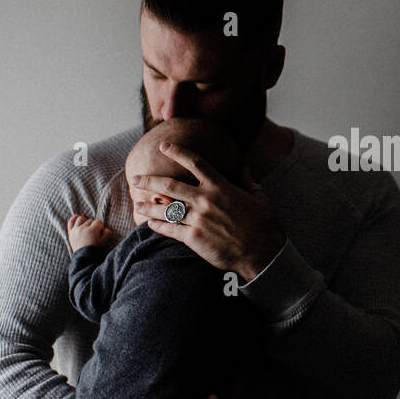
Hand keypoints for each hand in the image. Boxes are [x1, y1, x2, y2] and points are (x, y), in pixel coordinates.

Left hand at [67, 214, 114, 250]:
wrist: (84, 257)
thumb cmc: (95, 250)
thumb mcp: (103, 242)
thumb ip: (106, 233)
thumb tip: (106, 228)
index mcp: (92, 230)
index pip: (98, 222)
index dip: (100, 226)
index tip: (100, 231)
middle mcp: (83, 228)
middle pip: (90, 220)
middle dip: (93, 225)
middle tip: (94, 232)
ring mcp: (76, 230)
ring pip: (81, 219)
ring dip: (85, 221)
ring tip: (87, 226)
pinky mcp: (71, 232)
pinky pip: (71, 221)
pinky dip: (74, 218)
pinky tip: (78, 217)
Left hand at [130, 141, 284, 281]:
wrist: (261, 252)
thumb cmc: (263, 224)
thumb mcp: (259, 197)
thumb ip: (248, 180)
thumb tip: (245, 166)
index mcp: (221, 187)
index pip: (195, 163)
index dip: (178, 152)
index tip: (164, 146)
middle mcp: (206, 200)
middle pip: (170, 184)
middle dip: (149, 180)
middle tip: (136, 178)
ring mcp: (198, 219)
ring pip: (165, 208)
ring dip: (148, 205)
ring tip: (137, 203)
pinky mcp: (194, 238)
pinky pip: (170, 229)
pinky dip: (157, 225)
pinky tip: (150, 223)